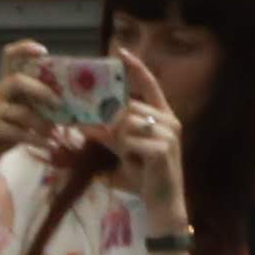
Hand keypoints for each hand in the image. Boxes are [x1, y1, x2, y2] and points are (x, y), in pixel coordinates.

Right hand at [0, 40, 64, 179]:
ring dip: (42, 124)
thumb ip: (40, 106)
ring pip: (21, 111)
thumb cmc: (4, 134)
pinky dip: (35, 139)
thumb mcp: (25, 116)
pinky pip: (16, 131)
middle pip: (17, 80)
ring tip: (56, 136)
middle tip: (59, 104)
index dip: (24, 48)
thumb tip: (68, 105)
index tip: (43, 52)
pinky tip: (48, 145)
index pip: (10, 56)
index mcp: (6, 84)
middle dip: (41, 91)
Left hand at [103, 47, 187, 221]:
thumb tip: (85, 123)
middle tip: (118, 144)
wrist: (162, 202)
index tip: (122, 52)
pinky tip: (136, 163)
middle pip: (128, 109)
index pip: (149, 85)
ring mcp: (169, 132)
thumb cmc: (144, 176)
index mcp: (163, 115)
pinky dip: (126, 152)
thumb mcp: (124, 151)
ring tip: (132, 158)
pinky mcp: (163, 148)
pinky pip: (131, 142)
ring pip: (128, 125)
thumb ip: (110, 135)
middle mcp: (169, 119)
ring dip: (121, 142)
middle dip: (114, 127)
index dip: (136, 68)